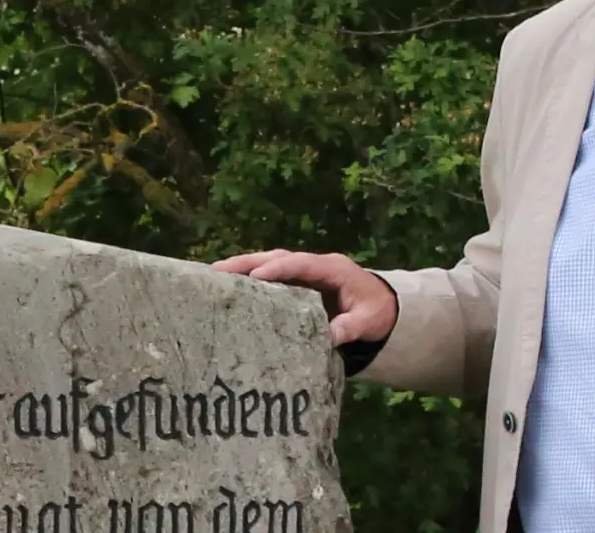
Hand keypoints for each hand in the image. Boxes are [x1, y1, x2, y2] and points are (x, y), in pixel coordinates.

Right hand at [211, 249, 398, 346]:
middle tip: (218, 270)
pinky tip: (228, 286)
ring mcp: (303, 272)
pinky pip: (270, 276)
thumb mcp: (368, 321)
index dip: (279, 268)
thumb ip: (350, 327)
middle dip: (248, 262)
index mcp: (332, 269)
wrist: (381, 307)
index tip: (256, 276)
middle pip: (278, 258)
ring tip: (213, 275)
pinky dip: (249, 278)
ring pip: (269, 263)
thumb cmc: (375, 311)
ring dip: (243, 267)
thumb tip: (330, 337)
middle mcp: (314, 265)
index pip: (302, 264)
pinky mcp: (296, 282)